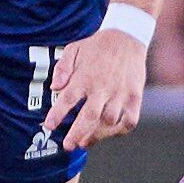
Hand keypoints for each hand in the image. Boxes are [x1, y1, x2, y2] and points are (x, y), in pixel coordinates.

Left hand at [45, 26, 147, 151]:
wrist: (127, 36)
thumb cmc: (96, 46)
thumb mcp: (73, 50)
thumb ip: (62, 69)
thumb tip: (54, 88)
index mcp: (84, 76)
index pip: (67, 99)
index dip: (57, 114)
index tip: (49, 126)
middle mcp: (102, 87)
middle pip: (88, 116)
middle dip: (76, 134)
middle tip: (68, 146)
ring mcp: (120, 93)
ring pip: (108, 122)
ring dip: (96, 135)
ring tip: (85, 142)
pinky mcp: (135, 97)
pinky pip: (129, 120)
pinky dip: (120, 130)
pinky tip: (110, 133)